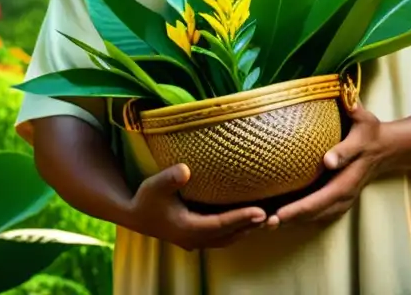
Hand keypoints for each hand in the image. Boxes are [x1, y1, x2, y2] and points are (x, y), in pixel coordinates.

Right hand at [128, 164, 266, 249]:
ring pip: (229, 239)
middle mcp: (195, 239)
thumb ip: (169, 178)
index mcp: (188, 229)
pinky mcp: (198, 237)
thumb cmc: (146, 198)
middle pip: (230, 235)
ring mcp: (197, 241)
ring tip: (268, 217)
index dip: (242, 218)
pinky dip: (238, 229)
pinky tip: (250, 219)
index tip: (261, 212)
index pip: (221, 225)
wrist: (135, 215)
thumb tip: (185, 170)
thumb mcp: (154, 185)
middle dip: (251, 226)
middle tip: (275, 215)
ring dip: (247, 230)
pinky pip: (224, 237)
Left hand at [270, 101, 388, 227]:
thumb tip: (328, 158)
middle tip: (265, 222)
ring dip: (292, 220)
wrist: (385, 148)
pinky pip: (317, 213)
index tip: (281, 213)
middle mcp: (345, 193)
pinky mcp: (337, 201)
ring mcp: (342, 200)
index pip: (324, 197)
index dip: (302, 207)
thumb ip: (348, 134)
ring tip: (266, 223)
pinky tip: (278, 215)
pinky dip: (298, 216)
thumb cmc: (368, 131)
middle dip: (291, 217)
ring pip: (315, 216)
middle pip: (316, 211)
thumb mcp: (363, 124)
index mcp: (350, 177)